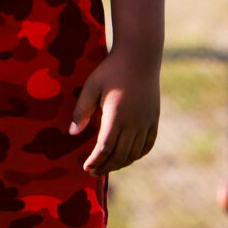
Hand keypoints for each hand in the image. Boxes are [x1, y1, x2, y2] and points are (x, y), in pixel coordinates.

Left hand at [70, 44, 160, 173]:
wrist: (141, 56)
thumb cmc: (112, 70)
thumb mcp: (91, 87)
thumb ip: (81, 110)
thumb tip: (73, 133)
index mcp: (117, 113)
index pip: (105, 147)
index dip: (95, 160)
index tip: (86, 167)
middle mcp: (134, 121)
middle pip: (120, 155)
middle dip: (105, 167)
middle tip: (93, 171)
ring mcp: (147, 121)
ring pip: (134, 153)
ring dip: (120, 164)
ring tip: (107, 166)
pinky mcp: (154, 119)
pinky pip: (148, 145)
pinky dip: (137, 155)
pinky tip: (127, 157)